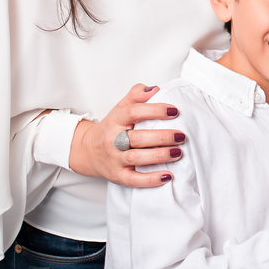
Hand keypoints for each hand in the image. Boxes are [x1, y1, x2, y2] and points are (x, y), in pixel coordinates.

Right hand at [68, 84, 184, 187]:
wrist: (87, 151)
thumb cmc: (112, 127)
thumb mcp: (120, 107)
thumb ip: (137, 95)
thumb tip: (155, 89)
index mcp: (115, 120)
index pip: (135, 112)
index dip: (155, 110)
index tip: (174, 111)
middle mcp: (113, 140)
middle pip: (138, 137)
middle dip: (162, 136)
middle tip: (181, 135)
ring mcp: (115, 159)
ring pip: (137, 158)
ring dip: (160, 156)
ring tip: (178, 152)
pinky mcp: (118, 176)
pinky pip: (134, 180)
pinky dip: (151, 180)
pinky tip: (168, 176)